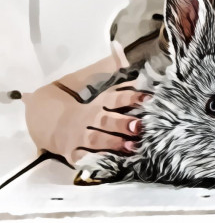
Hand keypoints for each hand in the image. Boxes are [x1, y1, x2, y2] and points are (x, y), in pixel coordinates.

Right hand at [22, 79, 151, 165]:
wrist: (51, 121)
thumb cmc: (89, 108)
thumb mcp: (103, 93)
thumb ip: (121, 83)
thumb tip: (137, 65)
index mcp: (98, 103)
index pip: (116, 98)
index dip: (132, 97)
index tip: (148, 99)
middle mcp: (89, 119)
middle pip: (105, 120)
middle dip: (122, 123)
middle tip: (139, 126)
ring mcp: (79, 136)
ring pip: (96, 140)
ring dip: (113, 143)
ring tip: (132, 147)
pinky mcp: (73, 153)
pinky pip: (82, 158)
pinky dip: (94, 161)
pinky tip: (107, 163)